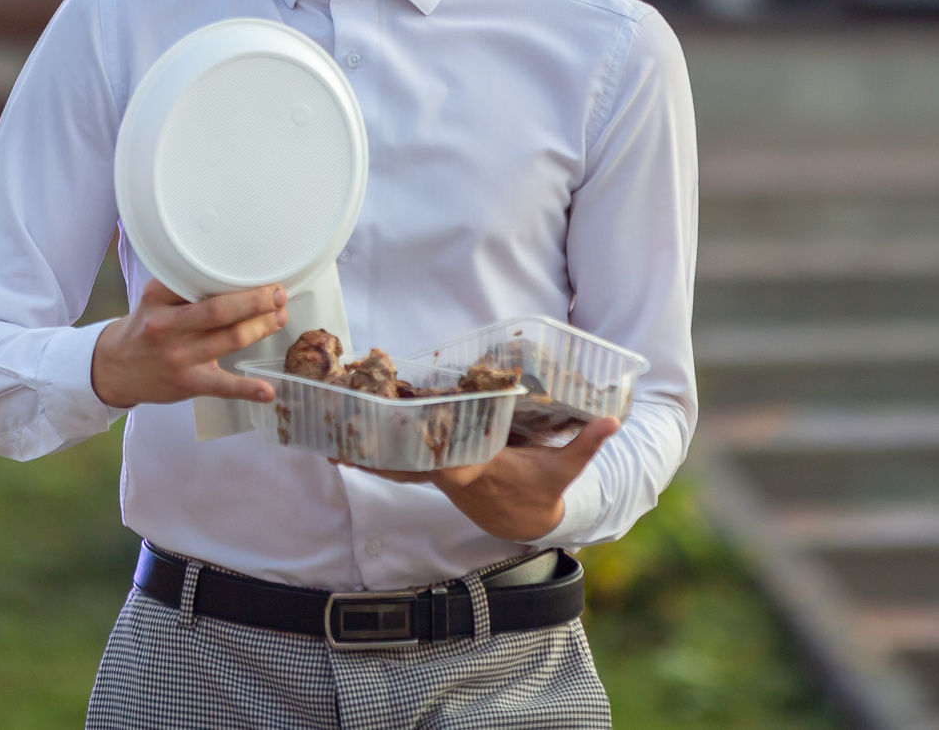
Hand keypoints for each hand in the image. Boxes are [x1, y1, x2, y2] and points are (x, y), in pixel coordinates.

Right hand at [90, 280, 289, 408]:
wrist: (114, 368)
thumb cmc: (145, 328)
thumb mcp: (154, 300)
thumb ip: (184, 287)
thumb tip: (234, 275)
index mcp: (159, 298)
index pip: (201, 282)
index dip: (237, 280)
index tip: (263, 275)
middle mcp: (167, 326)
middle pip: (220, 311)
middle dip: (256, 302)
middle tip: (279, 295)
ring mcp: (178, 357)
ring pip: (229, 340)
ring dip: (261, 328)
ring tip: (279, 318)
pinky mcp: (187, 383)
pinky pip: (221, 387)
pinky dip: (246, 389)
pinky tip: (267, 391)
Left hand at [342, 417, 618, 543]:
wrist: (527, 519)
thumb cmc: (544, 487)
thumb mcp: (567, 468)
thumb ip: (588, 444)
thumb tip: (612, 420)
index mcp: (482, 470)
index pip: (454, 462)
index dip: (434, 452)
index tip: (412, 436)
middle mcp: (453, 474)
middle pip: (411, 464)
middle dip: (380, 453)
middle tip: (343, 438)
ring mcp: (439, 476)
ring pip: (397, 466)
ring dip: (365, 456)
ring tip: (325, 442)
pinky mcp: (432, 472)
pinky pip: (397, 465)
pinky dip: (371, 458)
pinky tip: (339, 449)